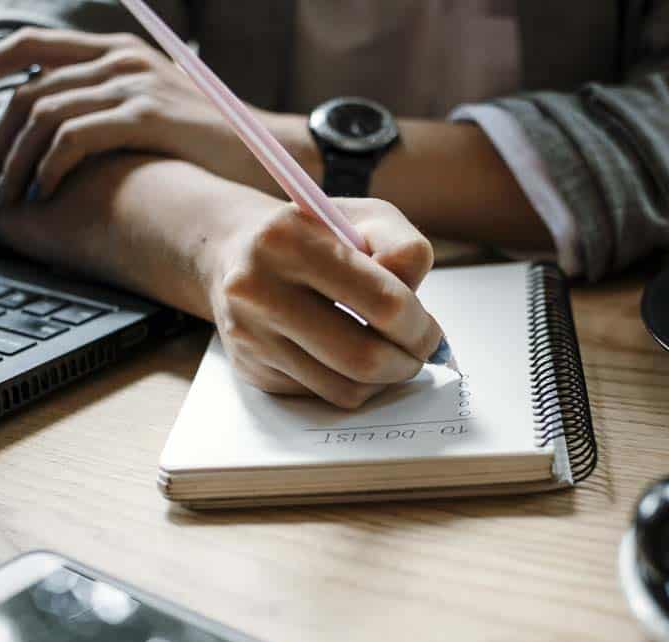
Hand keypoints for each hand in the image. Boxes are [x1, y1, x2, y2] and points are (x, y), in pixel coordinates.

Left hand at [0, 28, 259, 206]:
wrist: (271, 151)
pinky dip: (48, 165)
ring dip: (15, 159)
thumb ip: (111, 107)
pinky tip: (44, 191)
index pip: (28, 46)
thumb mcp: (156, 110)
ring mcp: (135, 85)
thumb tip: (56, 136)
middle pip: (28, 85)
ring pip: (43, 113)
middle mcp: (121, 59)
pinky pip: (74, 137)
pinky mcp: (148, 116)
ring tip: (9, 196)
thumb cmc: (212, 143)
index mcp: (117, 51)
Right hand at [207, 197, 440, 408]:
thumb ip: (404, 249)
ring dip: (383, 380)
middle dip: (407, 362)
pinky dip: (349, 383)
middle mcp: (258, 289)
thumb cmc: (316, 235)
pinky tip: (350, 358)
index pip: (383, 303)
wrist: (237, 253)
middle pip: (363, 357)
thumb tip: (415, 311)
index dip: (420, 327)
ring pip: (344, 387)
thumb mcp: (365, 218)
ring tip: (390, 356)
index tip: (430, 332)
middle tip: (418, 354)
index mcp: (289, 240)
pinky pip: (320, 395)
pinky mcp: (251, 368)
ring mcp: (250, 334)